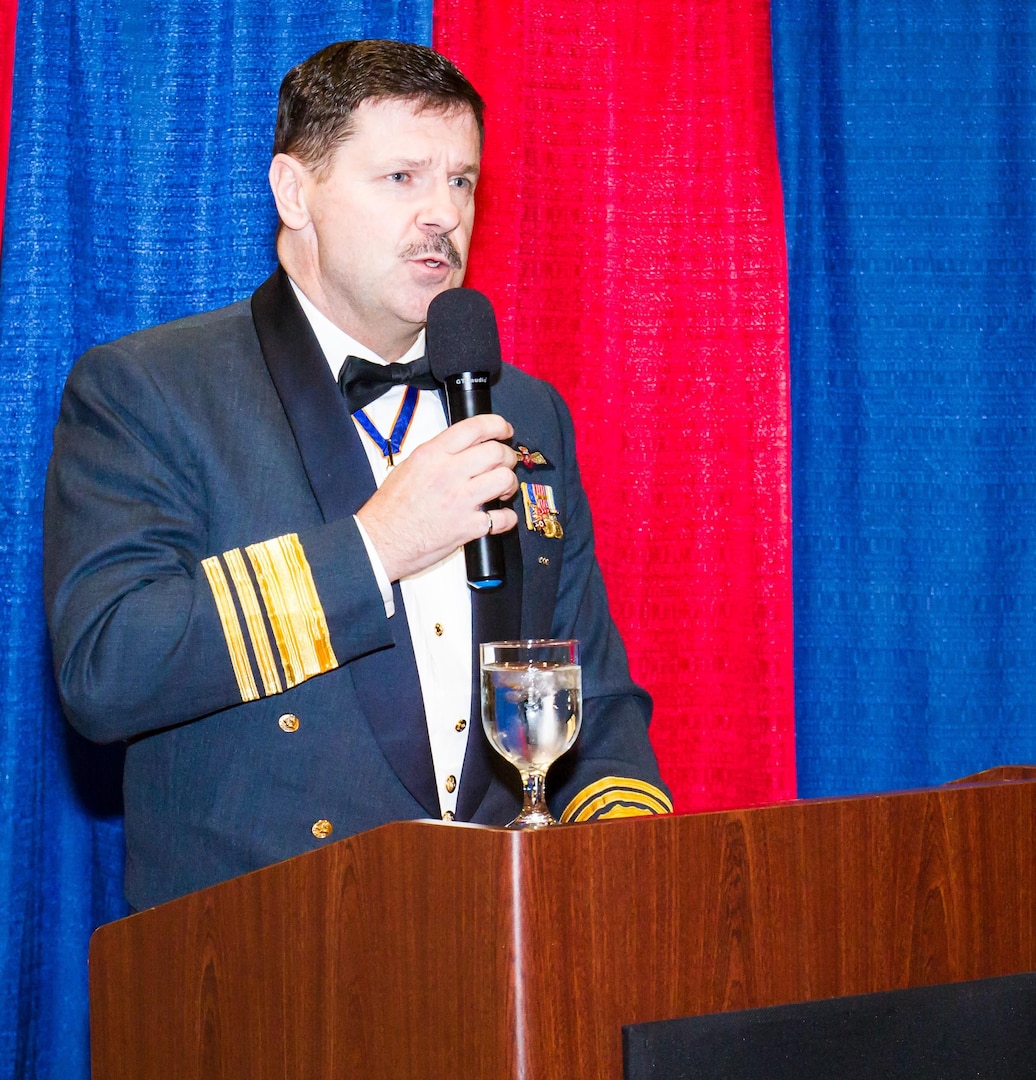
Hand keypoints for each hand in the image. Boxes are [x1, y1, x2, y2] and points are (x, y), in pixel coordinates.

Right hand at [355, 413, 519, 581]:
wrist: (380, 541)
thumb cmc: (390, 508)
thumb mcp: (409, 466)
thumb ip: (437, 455)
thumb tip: (462, 449)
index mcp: (432, 455)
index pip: (474, 428)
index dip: (497, 425)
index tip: (505, 430)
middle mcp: (448, 473)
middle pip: (496, 452)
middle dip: (507, 456)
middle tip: (505, 463)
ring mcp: (460, 500)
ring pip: (504, 479)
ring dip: (510, 483)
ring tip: (503, 490)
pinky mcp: (467, 527)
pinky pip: (502, 518)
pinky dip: (507, 518)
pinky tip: (499, 517)